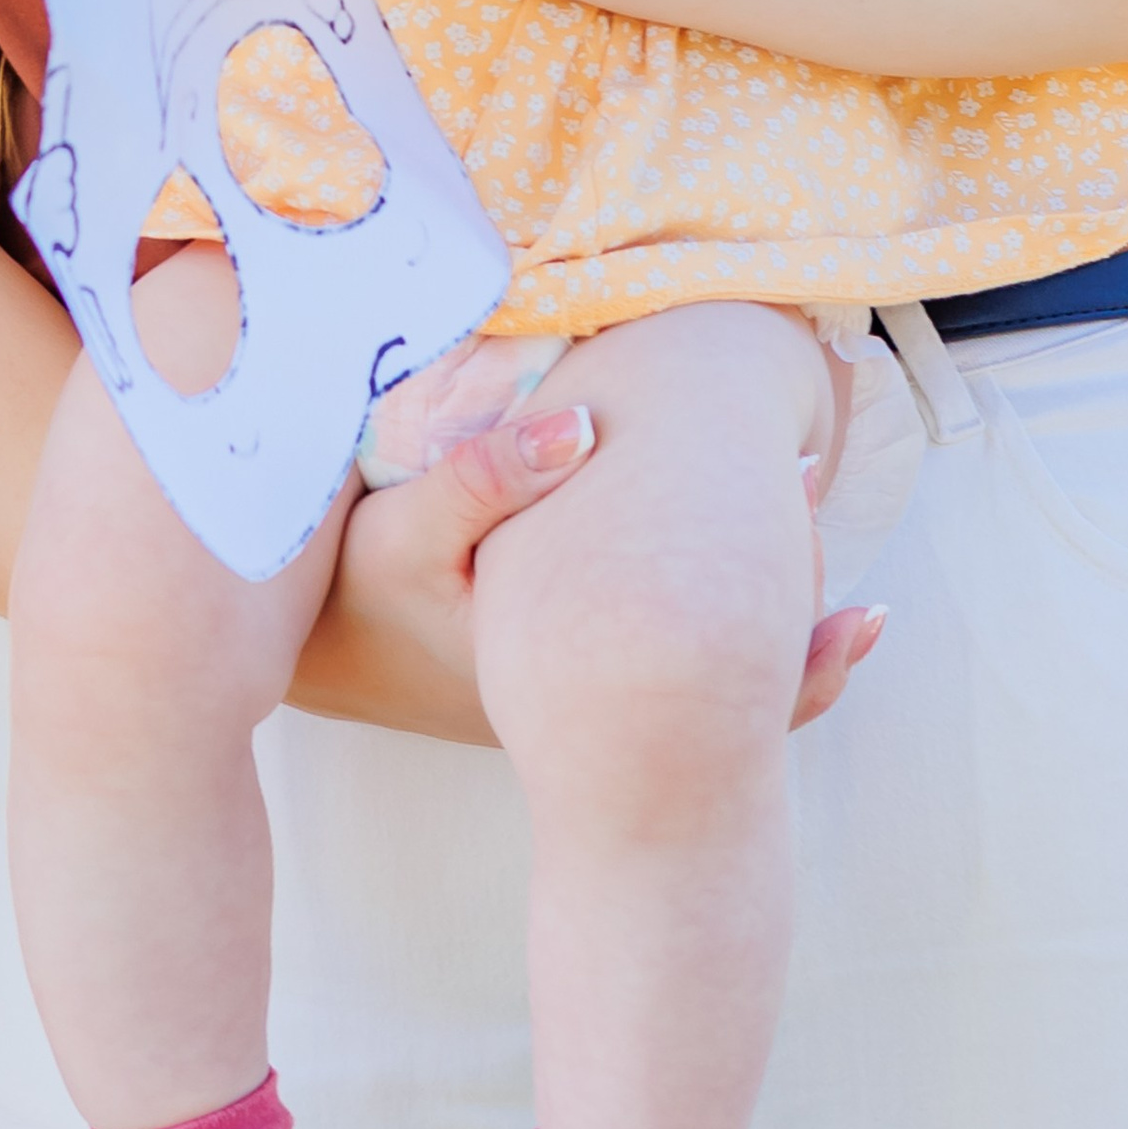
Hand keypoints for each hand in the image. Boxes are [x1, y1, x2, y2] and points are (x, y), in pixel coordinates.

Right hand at [284, 401, 887, 742]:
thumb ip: (485, 475)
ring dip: (760, 592)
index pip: (718, 668)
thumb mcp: (403, 533)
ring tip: (798, 492)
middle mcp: (598, 705)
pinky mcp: (579, 677)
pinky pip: (675, 659)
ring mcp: (593, 699)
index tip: (804, 474)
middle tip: (809, 469)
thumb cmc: (356, 594)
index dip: (784, 592)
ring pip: (712, 669)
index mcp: (573, 674)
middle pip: (737, 674)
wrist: (318, 657)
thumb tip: (587, 423)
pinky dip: (722, 610)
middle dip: (790, 581)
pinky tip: (746, 547)